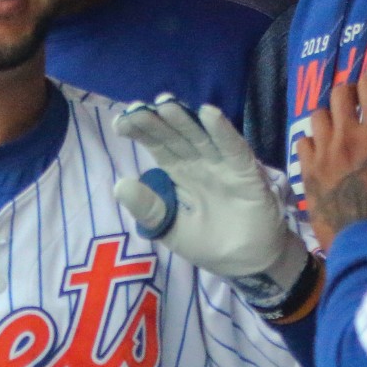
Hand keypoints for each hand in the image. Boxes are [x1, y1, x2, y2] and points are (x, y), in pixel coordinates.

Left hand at [113, 95, 307, 287]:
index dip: (141, 132)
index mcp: (179, 172)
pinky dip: (223, 132)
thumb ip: (148, 209)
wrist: (248, 263)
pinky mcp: (246, 172)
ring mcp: (222, 165)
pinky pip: (233, 149)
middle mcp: (199, 162)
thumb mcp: (170, 229)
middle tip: (138, 107)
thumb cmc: (208, 243)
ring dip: (184, 120)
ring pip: (201, 137)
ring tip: (165, 103)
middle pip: (176, 136)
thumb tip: (119, 185)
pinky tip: (209, 114)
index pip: (158, 146)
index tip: (120, 122)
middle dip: (157, 121)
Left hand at [296, 66, 366, 251]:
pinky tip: (323, 149)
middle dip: (350, 90)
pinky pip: (302, 142)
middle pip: (339, 93)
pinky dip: (313, 140)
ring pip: (317, 115)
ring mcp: (323, 154)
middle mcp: (346, 137)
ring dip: (330, 115)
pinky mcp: (307, 172)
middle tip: (359, 100)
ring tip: (339, 126)